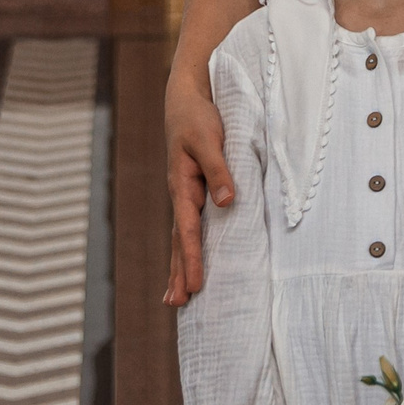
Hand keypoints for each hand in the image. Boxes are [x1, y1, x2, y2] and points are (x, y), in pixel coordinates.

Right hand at [162, 79, 234, 306]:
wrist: (186, 100)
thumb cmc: (199, 119)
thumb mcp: (211, 141)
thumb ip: (219, 172)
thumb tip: (227, 204)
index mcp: (183, 186)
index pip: (188, 231)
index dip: (192, 258)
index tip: (194, 285)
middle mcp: (181, 195)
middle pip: (179, 241)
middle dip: (178, 272)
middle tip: (177, 304)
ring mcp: (185, 194)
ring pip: (182, 236)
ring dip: (179, 264)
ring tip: (176, 296)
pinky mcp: (193, 189)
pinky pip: (190, 224)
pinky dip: (187, 246)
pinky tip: (189, 260)